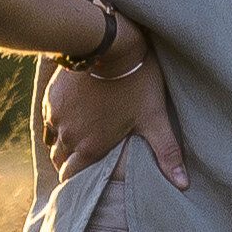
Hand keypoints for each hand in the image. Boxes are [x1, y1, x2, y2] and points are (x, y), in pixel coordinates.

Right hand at [43, 5, 191, 187]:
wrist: (110, 46)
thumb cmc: (137, 83)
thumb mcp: (155, 118)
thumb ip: (167, 154)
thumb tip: (183, 185)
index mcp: (91, 147)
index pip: (70, 175)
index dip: (76, 177)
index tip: (84, 175)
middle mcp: (68, 136)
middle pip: (58, 159)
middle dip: (67, 162)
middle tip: (81, 158)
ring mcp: (56, 116)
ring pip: (52, 139)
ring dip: (62, 141)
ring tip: (77, 137)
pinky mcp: (50, 98)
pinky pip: (48, 119)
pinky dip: (57, 121)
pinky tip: (71, 115)